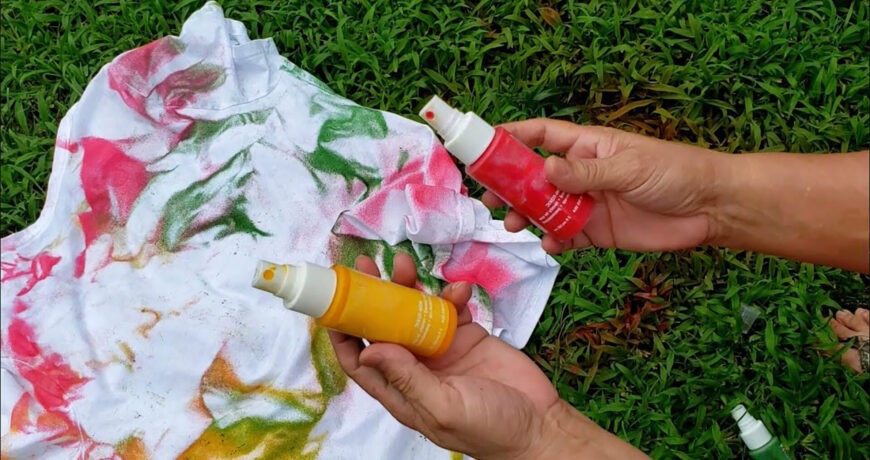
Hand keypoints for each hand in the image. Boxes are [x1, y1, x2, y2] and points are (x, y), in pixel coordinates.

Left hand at [328, 253, 646, 458]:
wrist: (540, 425)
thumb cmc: (490, 429)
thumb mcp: (443, 407)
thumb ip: (407, 378)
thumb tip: (367, 350)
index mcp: (401, 390)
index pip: (359, 360)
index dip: (344, 333)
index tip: (336, 302)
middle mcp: (415, 368)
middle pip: (384, 326)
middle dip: (373, 296)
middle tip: (367, 264)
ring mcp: (441, 350)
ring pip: (414, 311)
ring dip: (409, 287)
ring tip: (406, 264)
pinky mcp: (467, 335)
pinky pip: (450, 307)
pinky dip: (452, 294)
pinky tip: (460, 289)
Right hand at [484, 119, 728, 253]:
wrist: (709, 209)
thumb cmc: (675, 173)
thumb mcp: (629, 168)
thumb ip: (586, 173)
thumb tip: (545, 170)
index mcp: (588, 147)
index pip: (543, 136)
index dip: (513, 137)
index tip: (485, 144)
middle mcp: (583, 174)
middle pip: (536, 177)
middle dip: (511, 186)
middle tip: (489, 197)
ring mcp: (589, 203)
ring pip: (546, 209)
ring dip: (527, 215)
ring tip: (514, 223)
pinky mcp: (598, 231)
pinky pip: (566, 236)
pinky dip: (554, 241)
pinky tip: (550, 245)